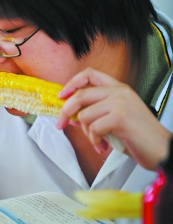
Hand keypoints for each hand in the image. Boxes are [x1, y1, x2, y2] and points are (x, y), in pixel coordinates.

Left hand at [56, 67, 170, 169]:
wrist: (161, 149)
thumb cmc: (140, 136)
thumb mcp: (115, 120)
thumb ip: (96, 114)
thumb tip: (72, 117)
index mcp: (119, 88)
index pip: (89, 74)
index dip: (72, 84)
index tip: (61, 97)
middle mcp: (119, 92)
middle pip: (80, 95)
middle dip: (65, 111)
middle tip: (61, 124)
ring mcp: (120, 103)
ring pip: (85, 115)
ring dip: (87, 133)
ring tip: (99, 142)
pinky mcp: (120, 117)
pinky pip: (93, 129)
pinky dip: (95, 141)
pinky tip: (104, 146)